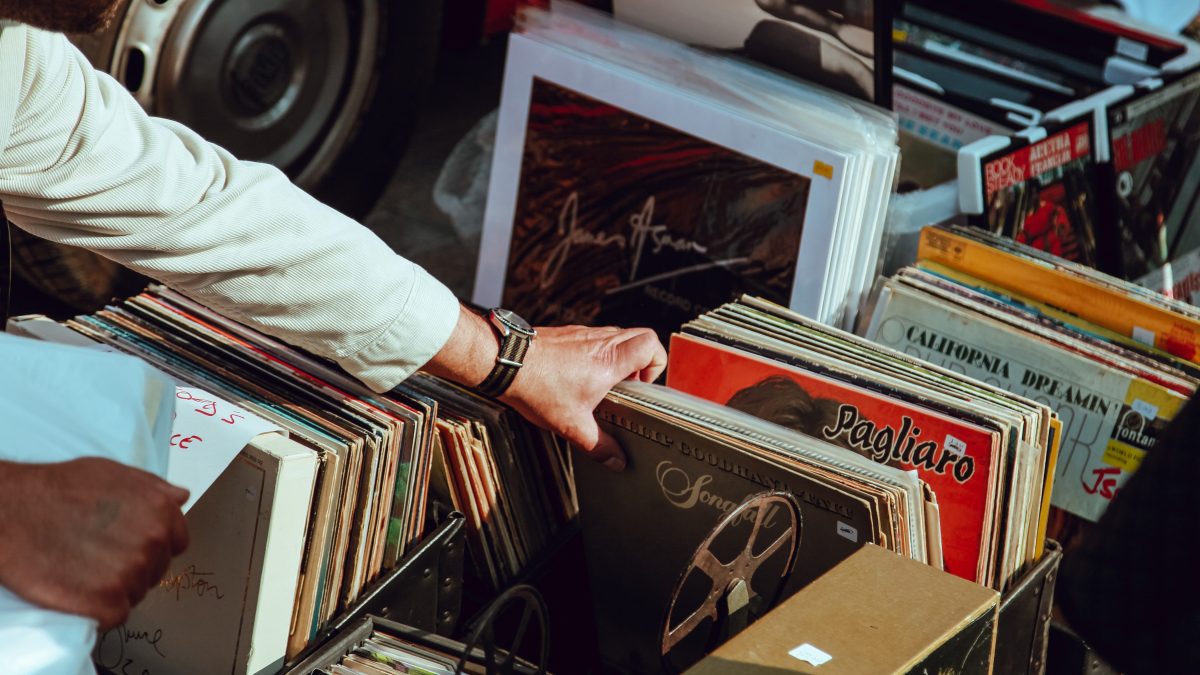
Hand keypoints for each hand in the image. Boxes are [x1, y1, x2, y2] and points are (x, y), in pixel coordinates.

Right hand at [0, 458, 189, 628]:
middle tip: (98, 558)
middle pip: (155, 571)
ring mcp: (130, 574)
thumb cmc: (59, 488)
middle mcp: (152, 543)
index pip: (176, 544)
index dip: (153, 547)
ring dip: (115, 589)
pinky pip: (115, 615)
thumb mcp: (114, 473)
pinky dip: (99, 610)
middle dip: (133, 567)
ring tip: (84, 572)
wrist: (12, 511)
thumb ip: (153, 488)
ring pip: (136, 593)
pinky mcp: (104, 602)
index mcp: (161, 512)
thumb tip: (181, 498)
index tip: (129, 546)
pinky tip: (80, 592)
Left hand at [501, 325, 666, 469]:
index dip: (656, 364)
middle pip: (640, 336)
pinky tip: (580, 377)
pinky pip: (594, 338)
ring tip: (605, 384)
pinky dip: (597, 354)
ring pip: (617, 336)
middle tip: (629, 385)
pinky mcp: (567, 333)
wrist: (505, 362)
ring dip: (619, 358)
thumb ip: (599, 445)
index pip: (651, 345)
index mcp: (609, 360)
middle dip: (642, 362)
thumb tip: (616, 460)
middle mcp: (600, 341)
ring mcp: (583, 333)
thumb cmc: (536, 386)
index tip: (643, 386)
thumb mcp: (572, 425)